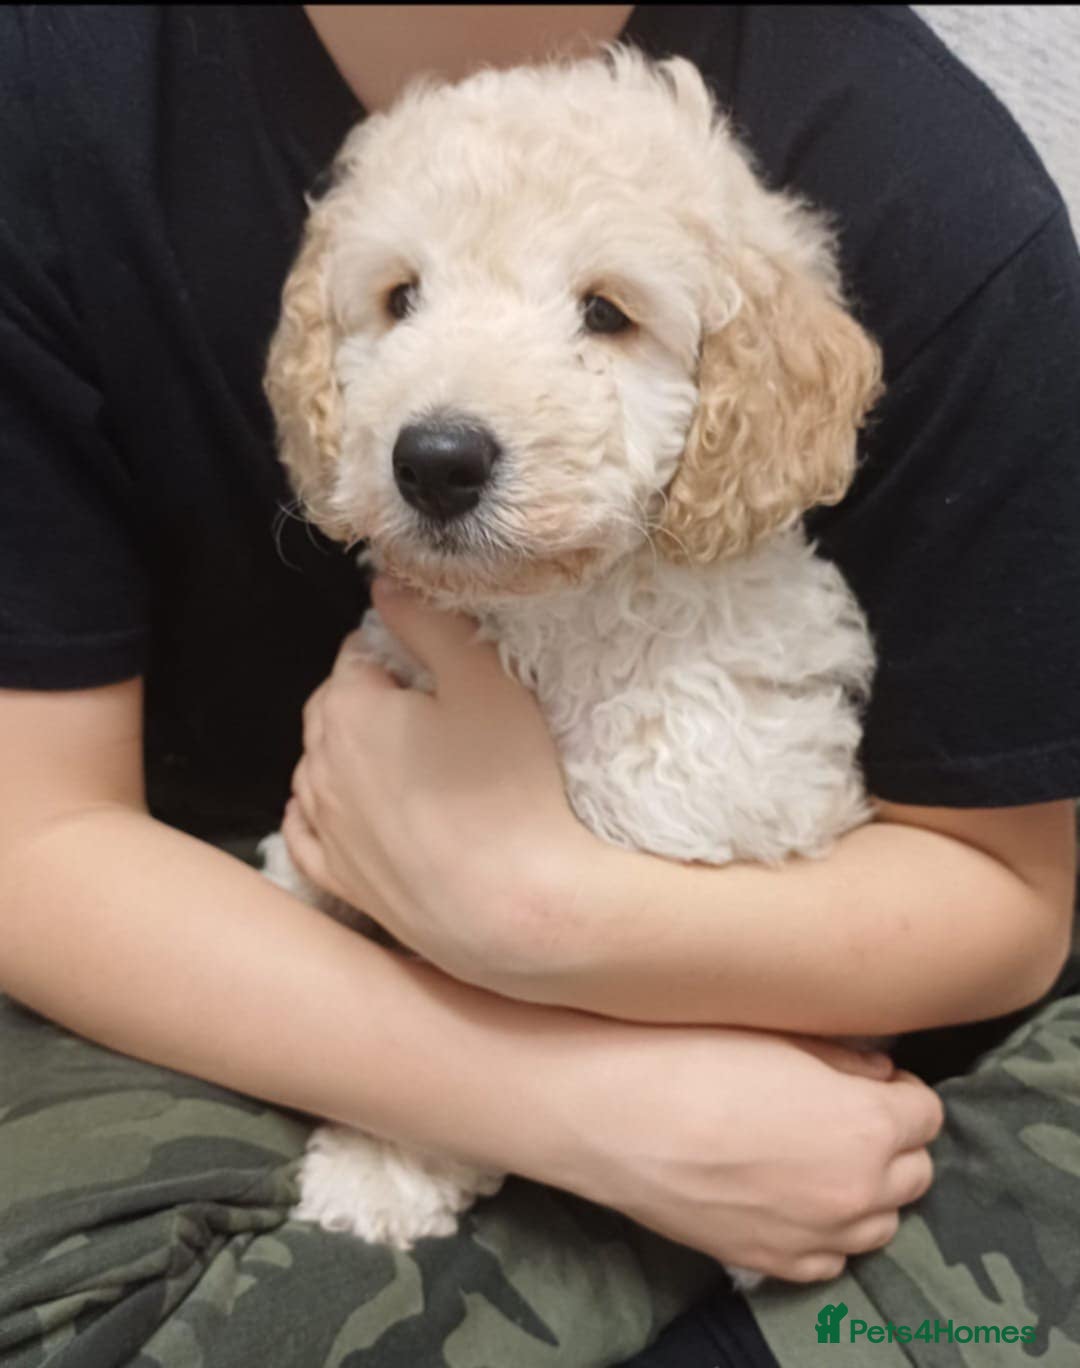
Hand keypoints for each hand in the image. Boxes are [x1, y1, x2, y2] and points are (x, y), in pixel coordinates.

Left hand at [284, 579, 591, 981]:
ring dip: (346, 753)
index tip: (437, 668)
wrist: (513, 909)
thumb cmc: (508, 789)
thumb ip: (431, 622)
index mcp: (349, 709)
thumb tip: (385, 583)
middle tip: (429, 709)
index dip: (398, 651)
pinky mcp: (337, 878)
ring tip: (405, 761)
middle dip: (368, 697)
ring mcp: (324, 827)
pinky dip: (323, 812)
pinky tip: (351, 811)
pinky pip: (309, 831)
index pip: (357, 654)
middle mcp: (319, 766)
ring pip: (317, 768)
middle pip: (332, 708)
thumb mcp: (484, 681)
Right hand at [542, 1025, 942, 1281]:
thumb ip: (842, 1060)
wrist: (610, 1112)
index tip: (868, 1078)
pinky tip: (788, 1197)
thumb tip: (878, 1076)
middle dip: (890, 1141)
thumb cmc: (688, 1053)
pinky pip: (828, 1259)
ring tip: (816, 1157)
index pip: (927, 1113)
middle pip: (914, 1173)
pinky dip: (823, 1232)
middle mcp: (855, 1192)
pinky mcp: (767, 1262)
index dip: (899, 1091)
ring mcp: (812, 1237)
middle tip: (843, 1113)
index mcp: (868, 1125)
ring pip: (879, 1224)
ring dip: (864, 1191)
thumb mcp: (775, 1034)